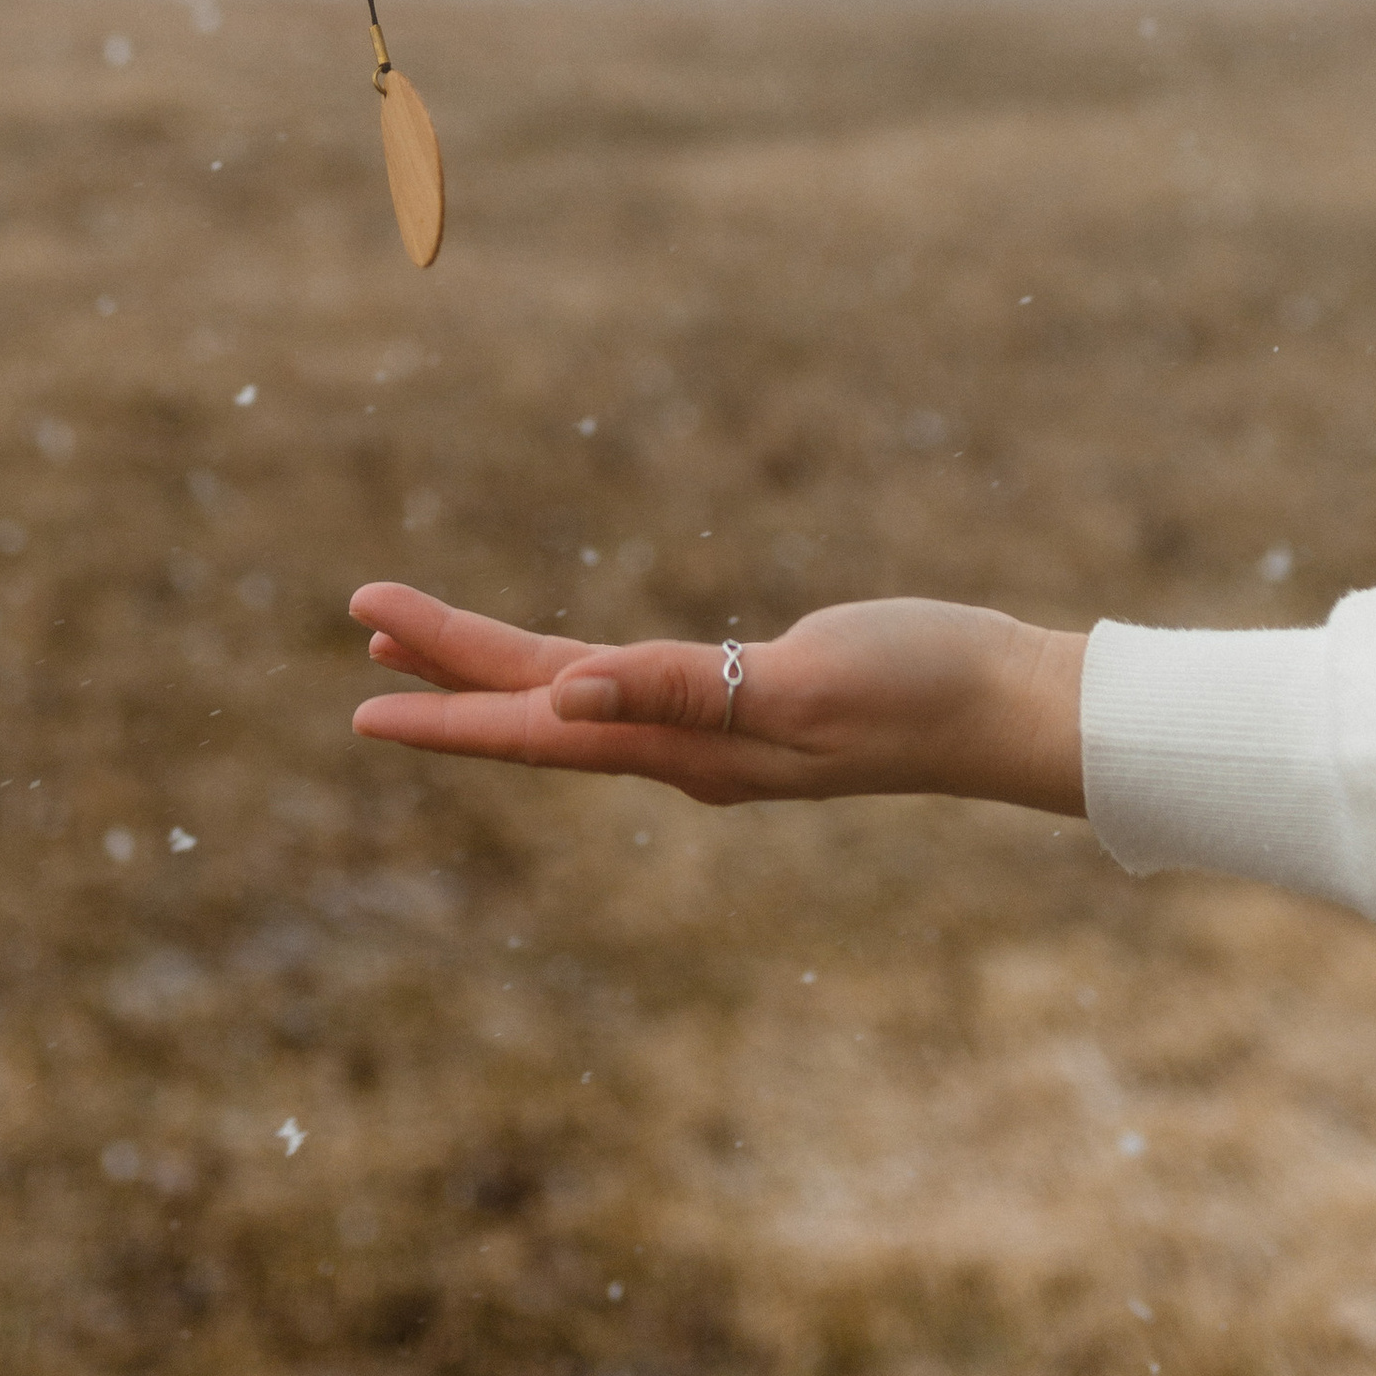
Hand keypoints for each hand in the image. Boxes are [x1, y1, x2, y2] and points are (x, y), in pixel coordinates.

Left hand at [348, 581, 1087, 817]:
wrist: (1013, 704)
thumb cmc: (921, 687)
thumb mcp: (800, 681)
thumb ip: (682, 691)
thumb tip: (565, 698)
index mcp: (689, 747)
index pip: (537, 724)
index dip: (449, 703)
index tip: (363, 690)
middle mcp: (687, 749)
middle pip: (539, 709)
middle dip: (447, 670)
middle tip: (362, 625)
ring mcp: (718, 730)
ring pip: (576, 697)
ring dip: (495, 668)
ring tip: (421, 639)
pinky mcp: (750, 699)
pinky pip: (630, 686)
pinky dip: (569, 670)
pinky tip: (556, 669)